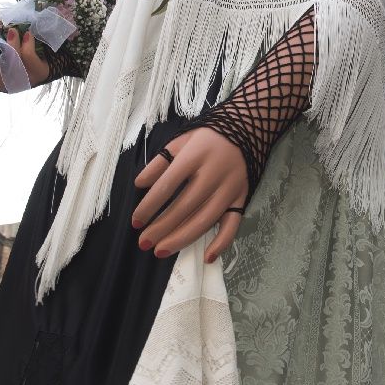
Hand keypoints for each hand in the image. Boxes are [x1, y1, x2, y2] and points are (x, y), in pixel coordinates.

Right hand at [0, 20, 47, 91]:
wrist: (50, 45)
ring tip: (12, 31)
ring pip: (13, 69)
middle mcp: (8, 81)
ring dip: (11, 48)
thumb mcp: (1, 32)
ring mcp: (24, 79)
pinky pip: (30, 60)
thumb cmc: (20, 40)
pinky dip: (27, 45)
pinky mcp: (39, 74)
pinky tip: (27, 35)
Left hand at [130, 129, 247, 262]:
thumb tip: (139, 184)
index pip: (166, 186)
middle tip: (143, 242)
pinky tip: (207, 257)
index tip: (135, 222)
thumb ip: (159, 162)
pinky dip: (222, 242)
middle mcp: (212, 174)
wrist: (248, 128)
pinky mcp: (242, 198)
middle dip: (161, 228)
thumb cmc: (208, 136)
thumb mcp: (180, 140)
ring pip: (205, 220)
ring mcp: (229, 189)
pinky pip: (233, 224)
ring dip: (182, 239)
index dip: (149, 206)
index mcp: (194, 157)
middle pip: (183, 208)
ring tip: (161, 251)